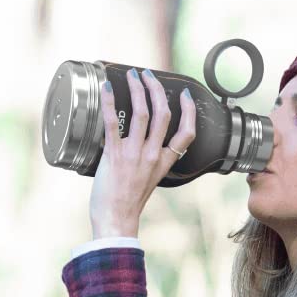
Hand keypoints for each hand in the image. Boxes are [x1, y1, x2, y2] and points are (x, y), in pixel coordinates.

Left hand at [88, 68, 196, 238]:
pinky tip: (108, 89)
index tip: (186, 95)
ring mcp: (134, 154)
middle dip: (156, 89)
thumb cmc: (126, 205)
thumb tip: (136, 144)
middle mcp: (152, 155)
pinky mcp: (114, 156)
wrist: (115, 221)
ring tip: (132, 75)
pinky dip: (110, 103)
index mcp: (163, 162)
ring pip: (142, 113)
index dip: (189, 110)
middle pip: (163, 114)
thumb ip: (147, 162)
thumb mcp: (147, 182)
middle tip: (148, 75)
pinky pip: (113, 123)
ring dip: (137, 89)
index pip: (187, 133)